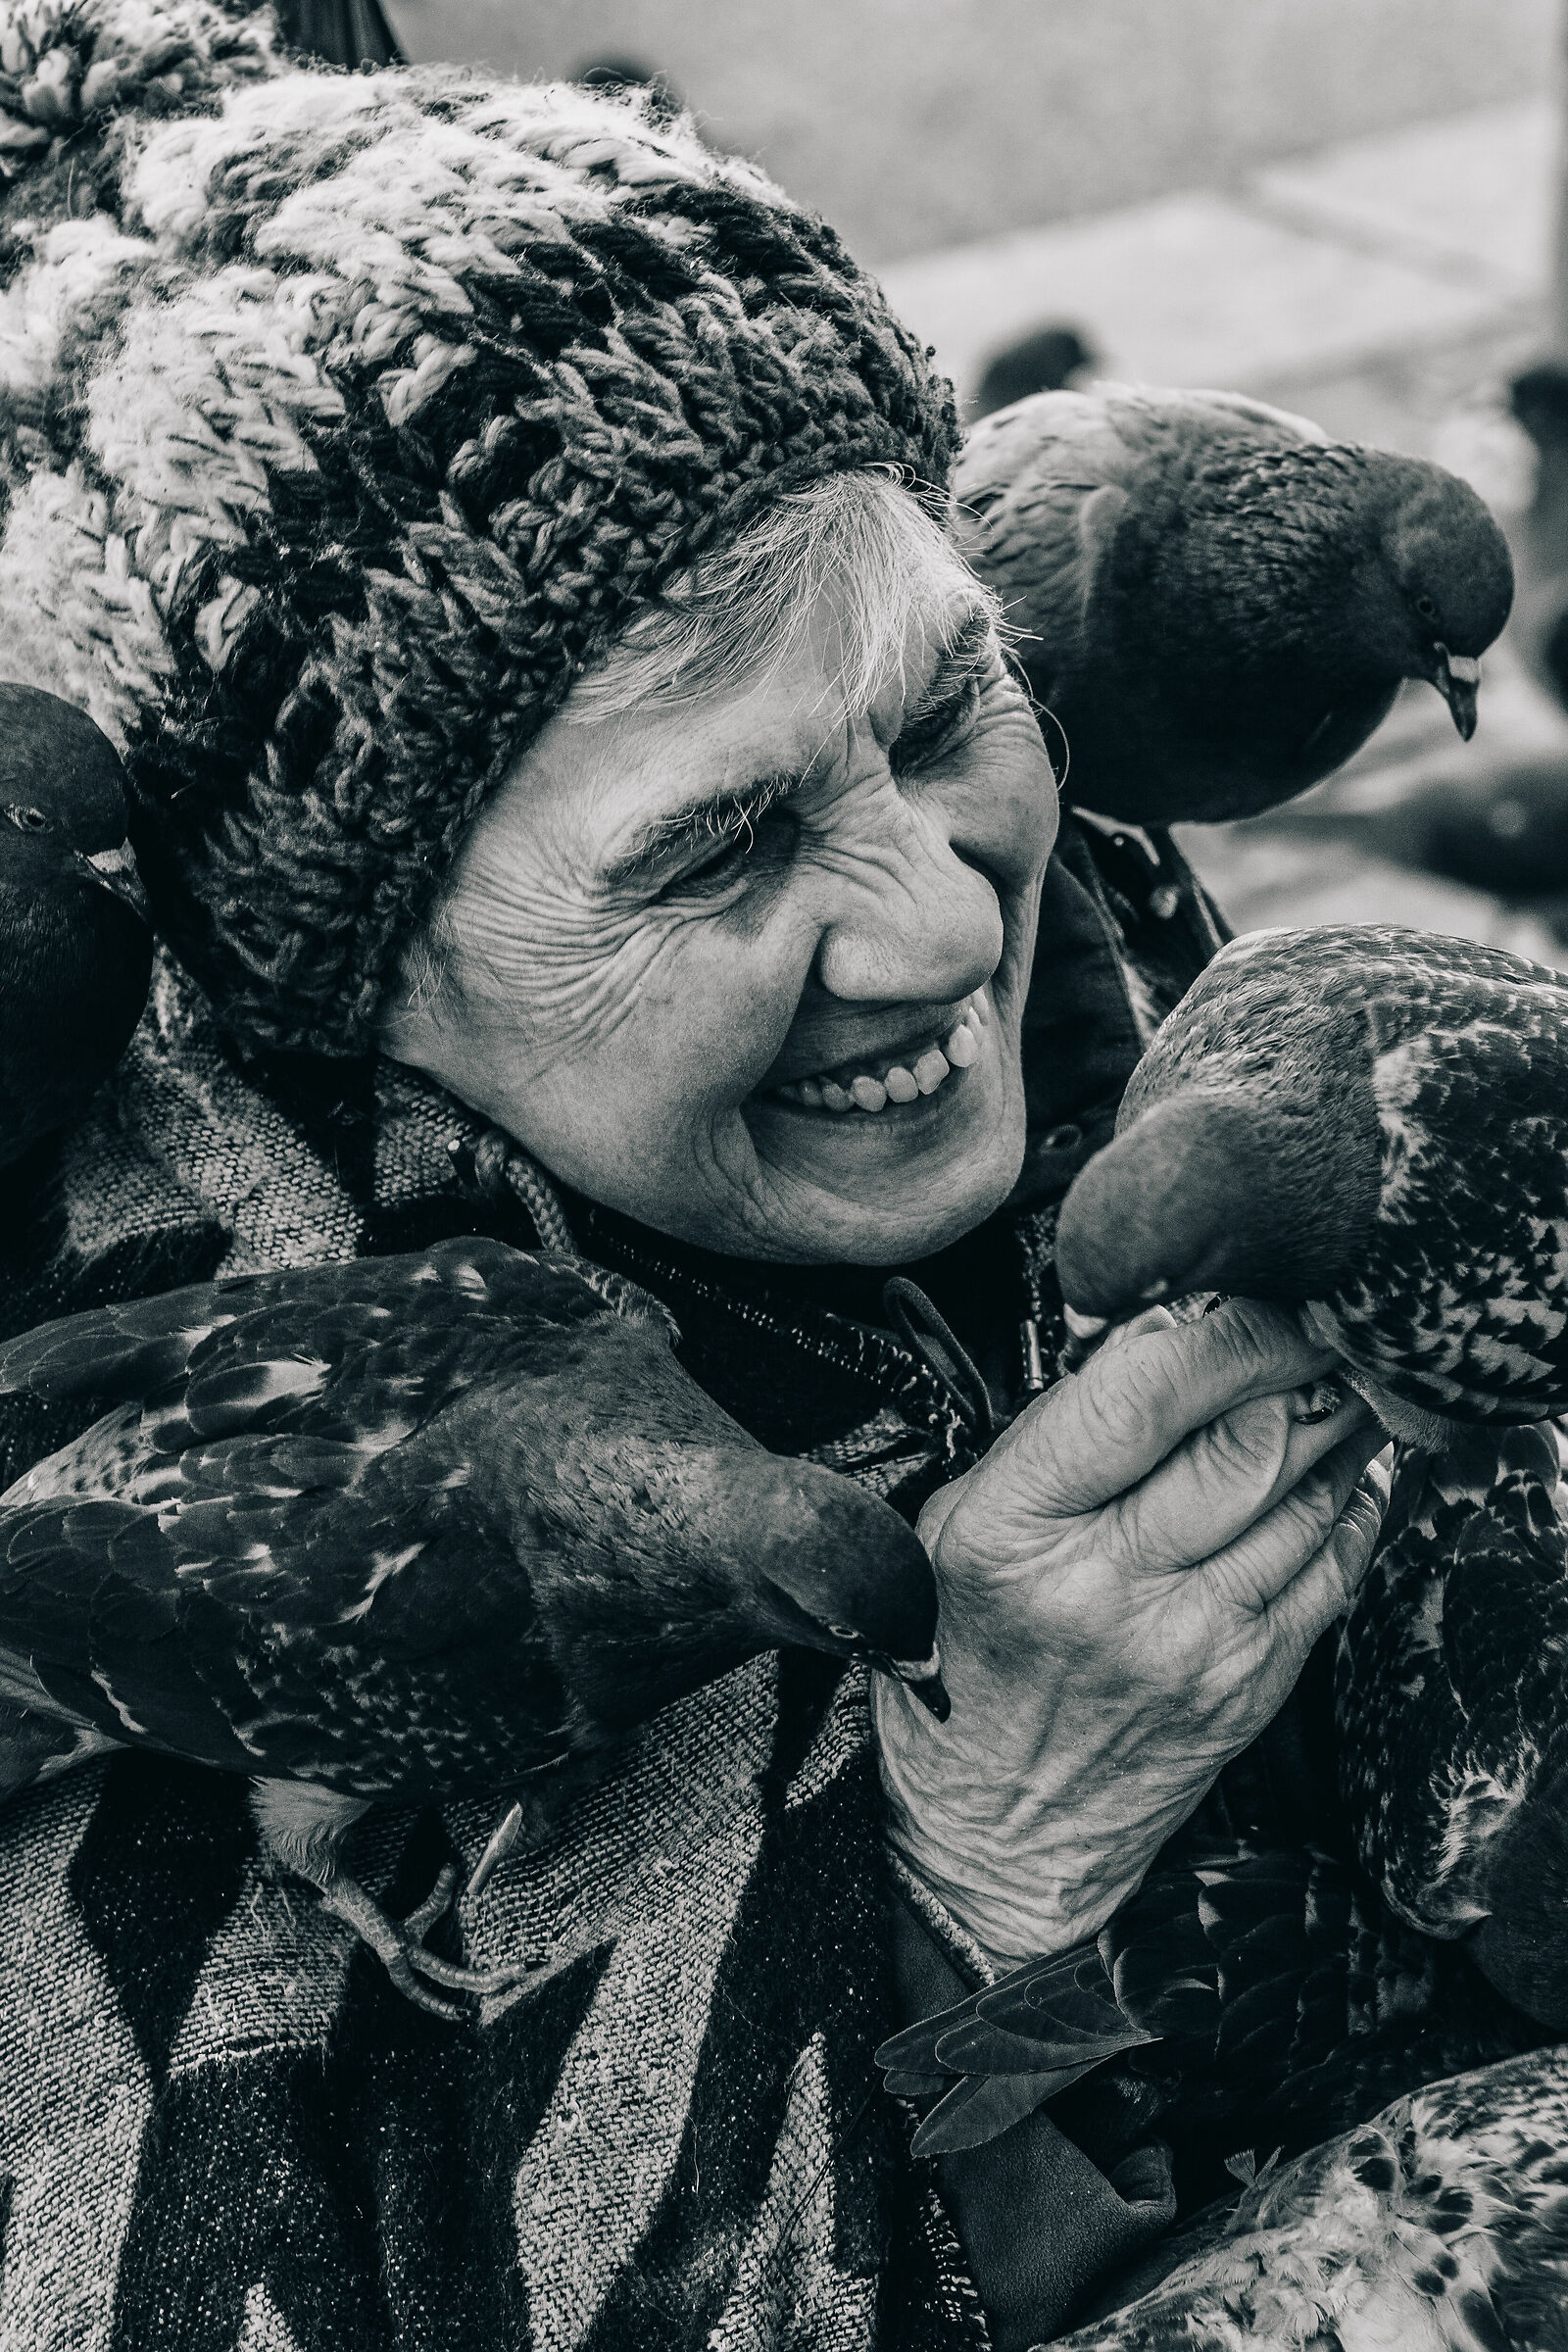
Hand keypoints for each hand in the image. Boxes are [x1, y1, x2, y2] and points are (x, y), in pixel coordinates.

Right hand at [873, 1299, 1390, 1968]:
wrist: (998, 1831)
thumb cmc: (965, 1659)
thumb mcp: (954, 1526)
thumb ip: (1047, 1434)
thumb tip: (1155, 1336)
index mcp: (1013, 1533)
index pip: (1140, 1397)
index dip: (1215, 1328)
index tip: (1240, 1291)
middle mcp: (1106, 1589)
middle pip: (1247, 1439)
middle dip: (1296, 1361)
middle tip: (1312, 1319)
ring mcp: (1189, 1644)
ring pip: (1306, 1495)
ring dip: (1335, 1421)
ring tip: (1334, 1377)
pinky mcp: (1248, 1685)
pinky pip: (1330, 1566)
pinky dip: (1351, 1500)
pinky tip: (1345, 1465)